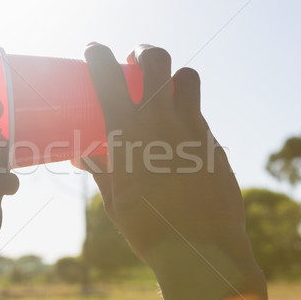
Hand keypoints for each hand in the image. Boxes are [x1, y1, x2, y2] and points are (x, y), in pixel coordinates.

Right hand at [83, 43, 250, 266]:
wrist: (200, 249)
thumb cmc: (148, 229)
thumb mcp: (115, 200)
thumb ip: (101, 171)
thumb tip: (86, 156)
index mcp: (127, 131)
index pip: (108, 75)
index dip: (97, 54)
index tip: (93, 50)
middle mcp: (161, 120)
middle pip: (157, 59)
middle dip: (144, 51)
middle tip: (136, 60)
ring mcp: (193, 129)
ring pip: (188, 79)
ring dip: (174, 75)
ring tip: (165, 89)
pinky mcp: (214, 143)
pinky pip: (200, 114)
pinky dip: (187, 115)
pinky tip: (180, 137)